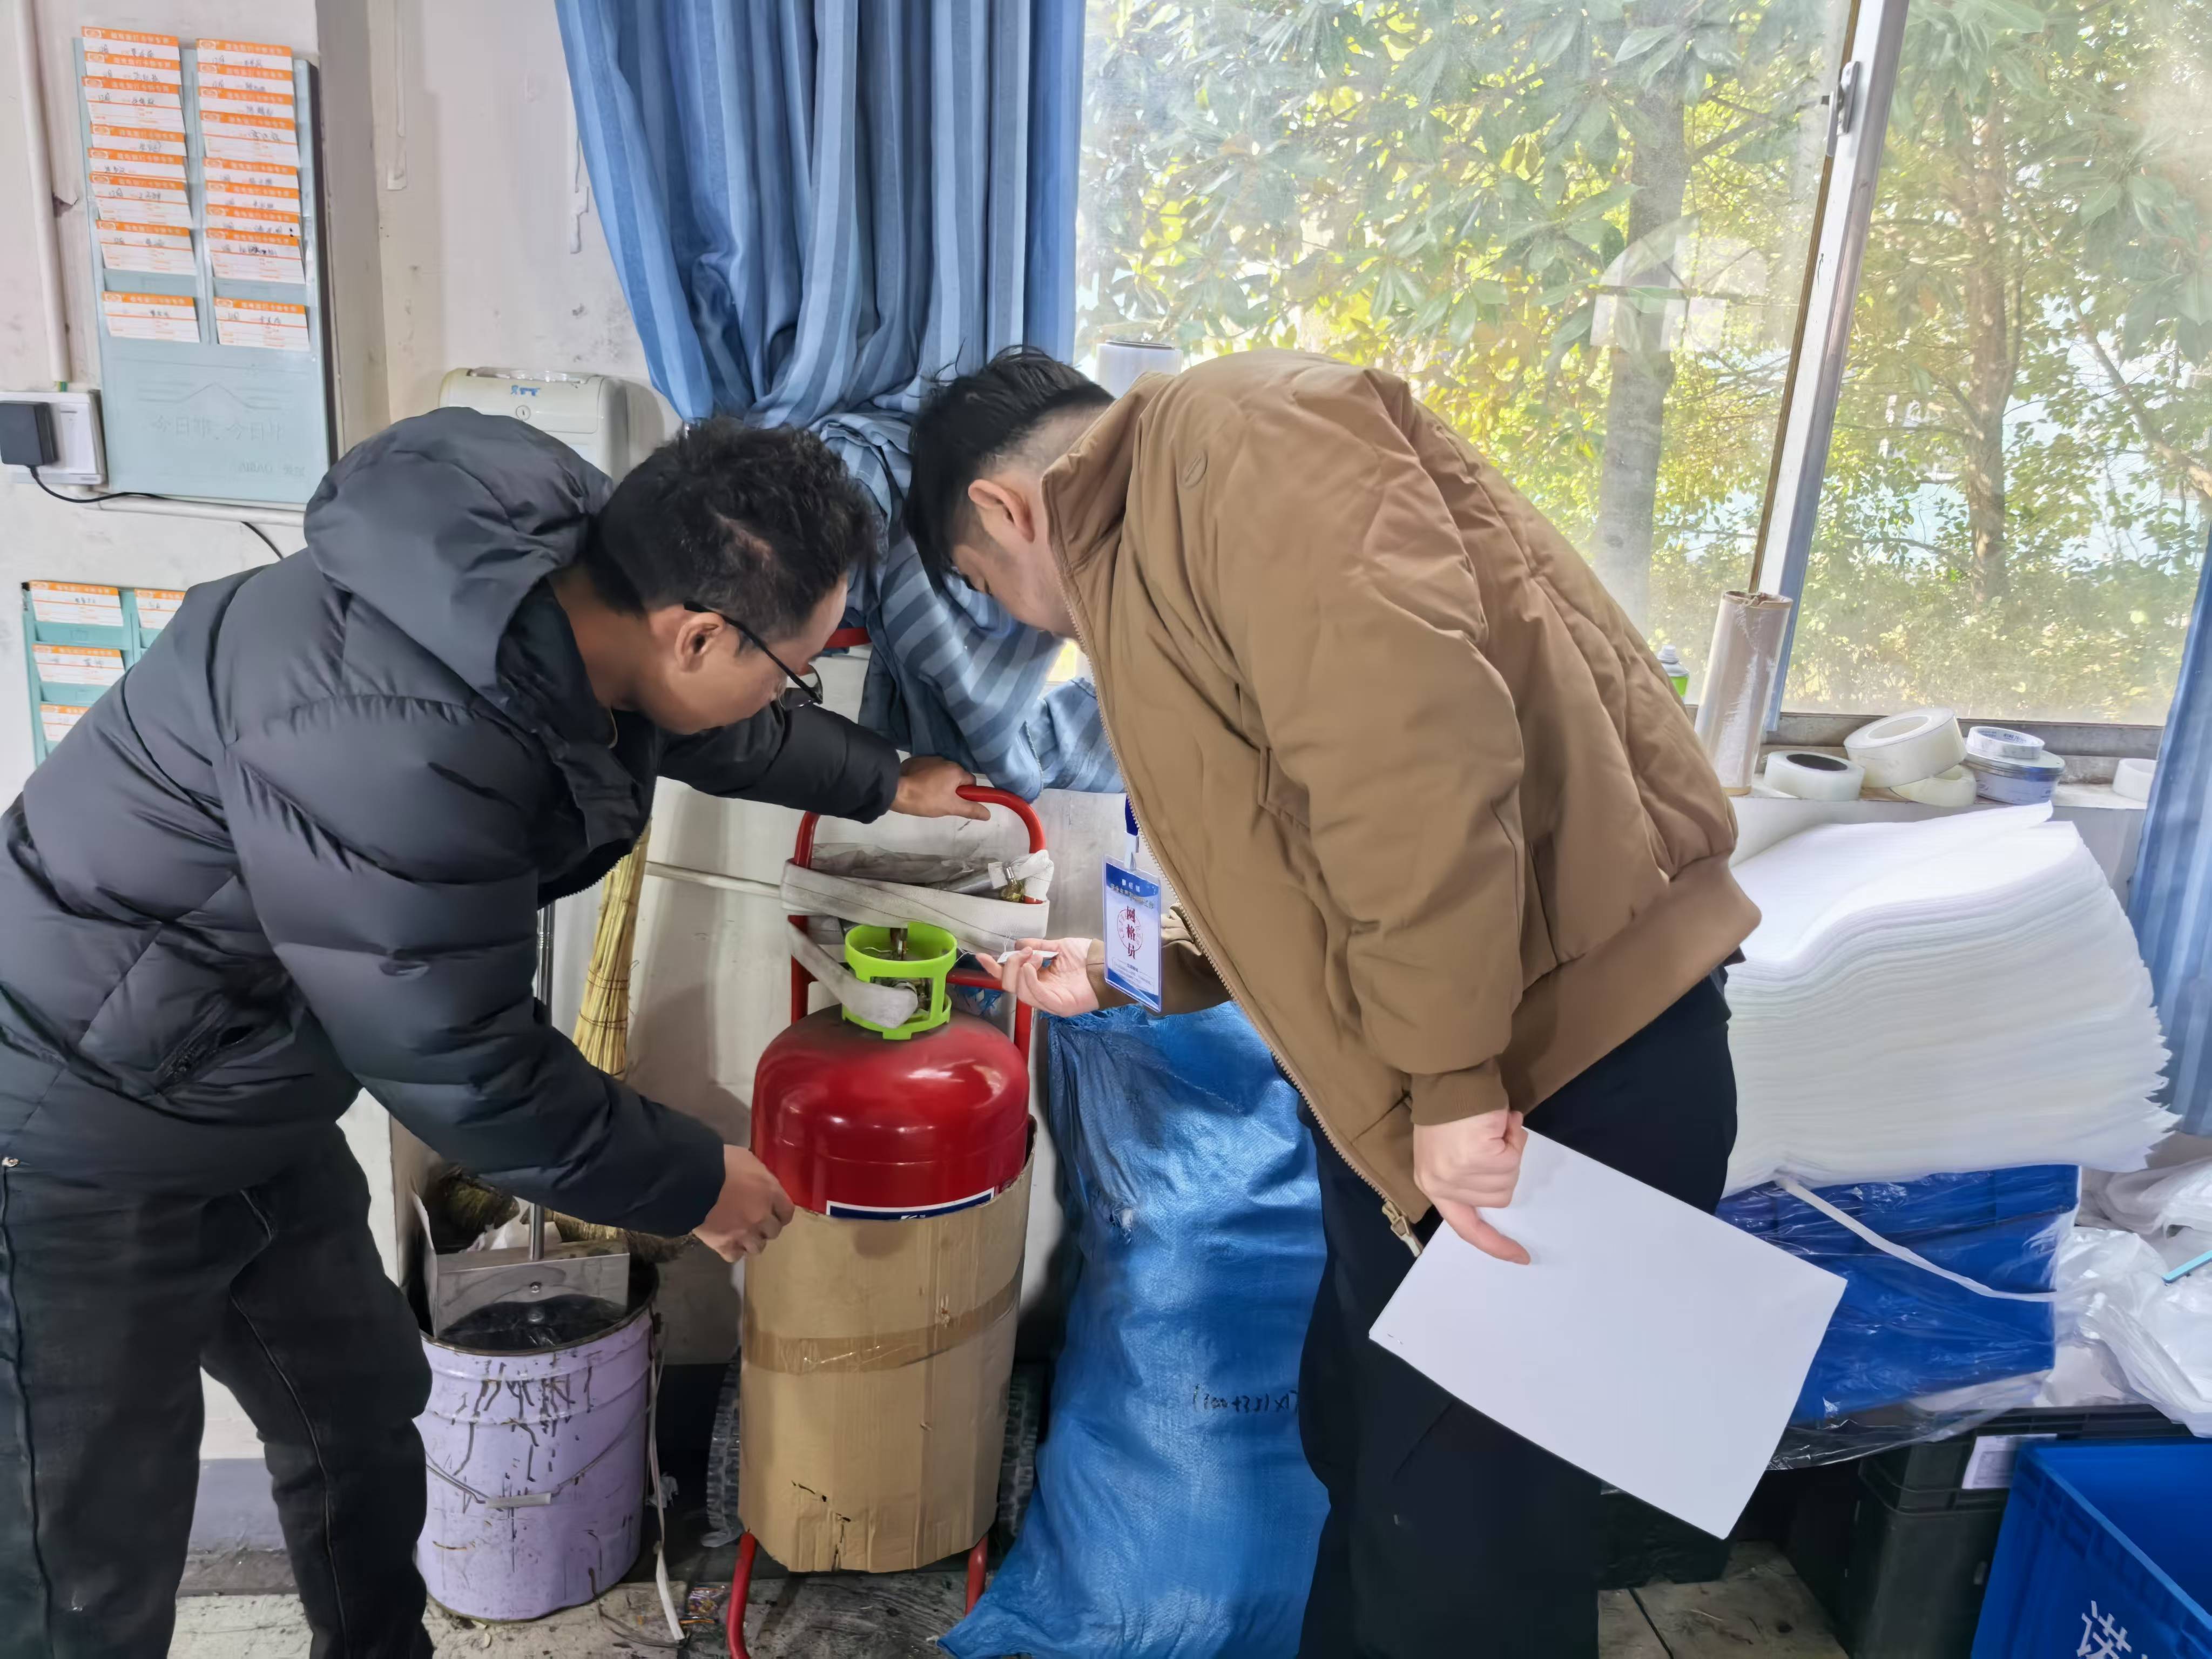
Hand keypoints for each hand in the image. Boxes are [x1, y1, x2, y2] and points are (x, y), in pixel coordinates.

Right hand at [694, 1146, 795, 1261]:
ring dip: (750, 1241)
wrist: (693, 1179)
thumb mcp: (747, 1160)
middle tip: (753, 1220)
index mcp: (770, 1193)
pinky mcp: (724, 1244)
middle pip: (773, 1232)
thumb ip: (760, 1176)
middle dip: (765, 1227)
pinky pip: (735, 1256)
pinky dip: (732, 1250)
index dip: (780, 1213)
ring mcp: (743, 1232)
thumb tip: (761, 1184)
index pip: (787, 1213)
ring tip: (740, 1233)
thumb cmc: (721, 1163)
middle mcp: (761, 1216)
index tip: (773, 1212)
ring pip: (757, 1247)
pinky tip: (727, 1241)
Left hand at [892, 755, 991, 819]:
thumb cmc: (926, 799)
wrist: (894, 789)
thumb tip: (989, 814)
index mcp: (956, 769)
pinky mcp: (916, 760)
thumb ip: (971, 809)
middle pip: (956, 777)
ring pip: (942, 773)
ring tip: (928, 796)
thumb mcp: (950, 807)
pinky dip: (927, 778)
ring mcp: (929, 759)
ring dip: (940, 783)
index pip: (971, 782)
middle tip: (941, 803)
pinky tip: (919, 787)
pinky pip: (928, 770)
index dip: (967, 794)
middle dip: (952, 789)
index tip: (956, 803)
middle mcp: (945, 760)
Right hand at [974, 938, 1101, 1018]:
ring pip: (1019, 991)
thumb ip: (1040, 946)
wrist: (1109, 965)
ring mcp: (1049, 1000)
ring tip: (1034, 957)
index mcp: (1040, 978)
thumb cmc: (1088, 957)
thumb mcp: (1060, 947)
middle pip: (1010, 985)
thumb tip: (1020, 945)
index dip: (995, 968)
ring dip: (1020, 970)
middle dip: (1010, 965)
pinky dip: (1028, 980)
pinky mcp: (1058, 1006)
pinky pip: (1036, 995)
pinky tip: (1030, 966)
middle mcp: (1042, 991)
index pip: (1012, 977)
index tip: (982, 956)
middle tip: (1026, 952)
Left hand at [1413, 1110, 1529, 1263]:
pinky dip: (1513, 1138)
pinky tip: (1499, 1121)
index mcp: (1433, 1185)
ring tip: (1492, 1126)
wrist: (1446, 1076)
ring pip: (1508, 1178)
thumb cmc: (1448, 1108)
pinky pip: (1512, 1159)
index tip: (1520, 1256)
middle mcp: (1441, 1184)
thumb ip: (1471, 1170)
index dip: (1494, 1243)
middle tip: (1492, 1136)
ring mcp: (1457, 1173)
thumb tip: (1502, 1156)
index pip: (1466, 1227)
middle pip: (1499, 1197)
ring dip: (1509, 1151)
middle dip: (1505, 1167)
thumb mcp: (1449, 1149)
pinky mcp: (1474, 1157)